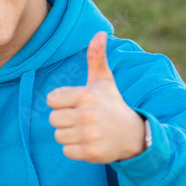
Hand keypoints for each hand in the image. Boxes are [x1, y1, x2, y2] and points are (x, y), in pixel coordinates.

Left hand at [47, 31, 145, 163]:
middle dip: (65, 120)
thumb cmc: (112, 104)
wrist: (133, 134)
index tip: (76, 104)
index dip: (61, 102)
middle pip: (53, 119)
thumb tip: (99, 33)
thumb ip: (96, 58)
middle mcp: (87, 115)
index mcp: (86, 95)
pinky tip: (89, 142)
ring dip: (70, 135)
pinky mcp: (91, 152)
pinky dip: (75, 149)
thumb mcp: (104, 81)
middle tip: (82, 119)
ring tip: (86, 130)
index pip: (52, 100)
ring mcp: (90, 135)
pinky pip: (67, 151)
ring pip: (59, 136)